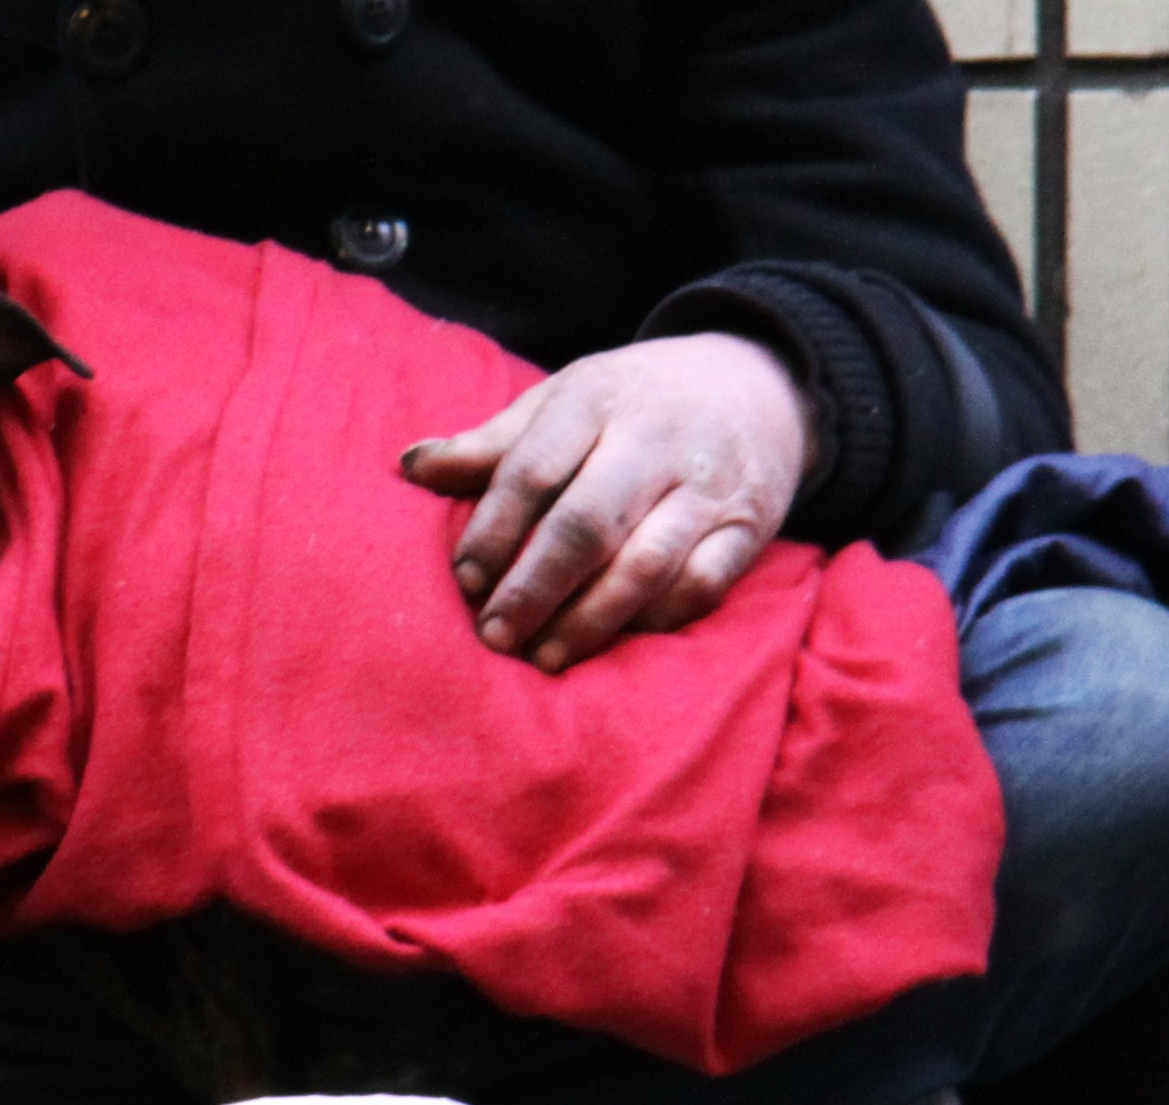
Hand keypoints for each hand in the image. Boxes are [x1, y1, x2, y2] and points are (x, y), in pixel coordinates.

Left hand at [401, 333, 815, 672]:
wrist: (758, 383)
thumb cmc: (633, 403)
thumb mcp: (564, 401)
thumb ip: (492, 443)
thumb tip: (410, 467)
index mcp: (596, 400)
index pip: (532, 470)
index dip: (493, 531)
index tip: (464, 581)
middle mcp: (655, 440)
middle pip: (587, 524)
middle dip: (533, 588)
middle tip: (495, 635)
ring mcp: (707, 487)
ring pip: (645, 564)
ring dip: (589, 620)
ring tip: (544, 657)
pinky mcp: (747, 529)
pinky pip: (701, 587)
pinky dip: (654, 621)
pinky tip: (614, 643)